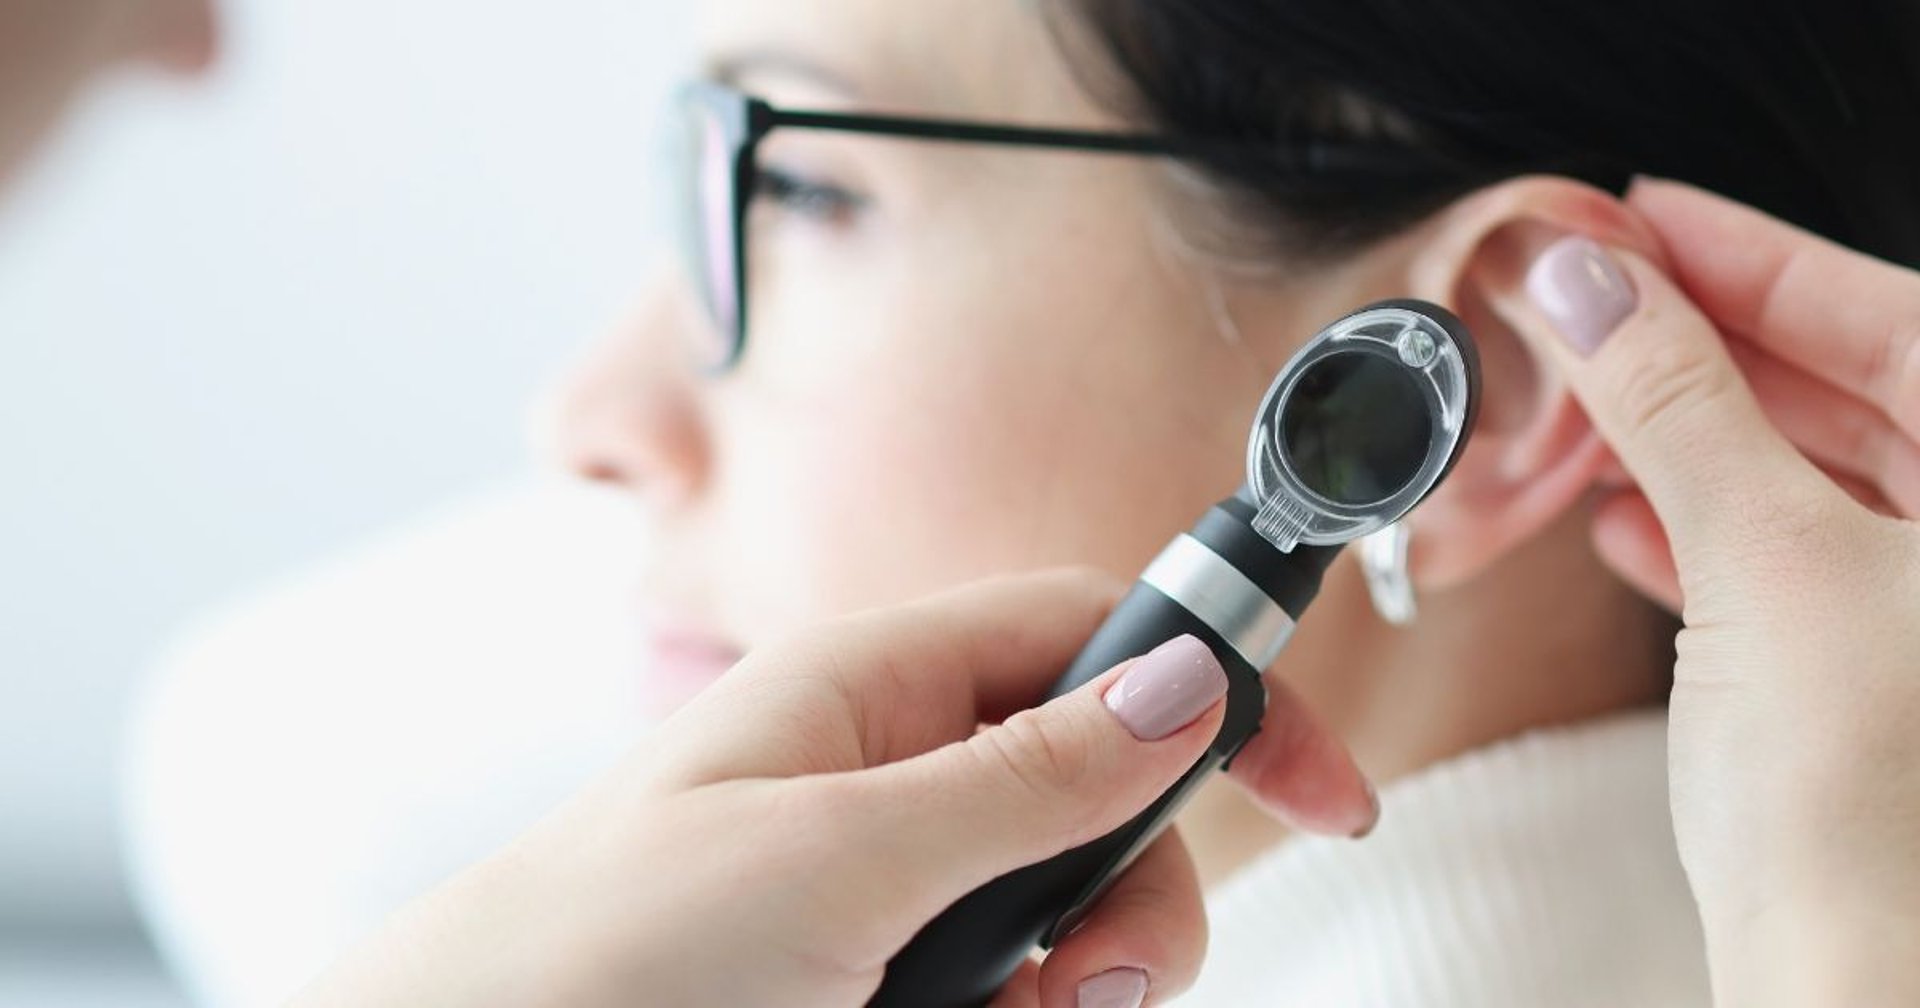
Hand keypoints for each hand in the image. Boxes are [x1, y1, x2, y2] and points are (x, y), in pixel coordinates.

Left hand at [287, 570, 1375, 1007]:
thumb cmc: (595, 953)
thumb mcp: (833, 856)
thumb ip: (1021, 776)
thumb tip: (1183, 681)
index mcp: (878, 685)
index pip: (1097, 637)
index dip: (1222, 692)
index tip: (1327, 792)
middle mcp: (894, 772)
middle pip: (1110, 798)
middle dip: (1136, 898)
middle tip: (1079, 987)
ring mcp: (890, 884)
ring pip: (1073, 918)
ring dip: (1073, 988)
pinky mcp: (880, 976)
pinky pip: (1013, 998)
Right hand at [1519, 180, 1919, 1004]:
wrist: (1852, 995)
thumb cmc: (1866, 815)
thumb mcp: (1763, 565)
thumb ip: (1676, 406)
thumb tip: (1595, 285)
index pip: (1897, 317)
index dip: (1756, 255)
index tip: (1643, 218)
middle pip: (1855, 388)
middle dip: (1709, 344)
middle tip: (1593, 299)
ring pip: (1814, 477)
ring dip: (1692, 437)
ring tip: (1586, 402)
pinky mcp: (1879, 684)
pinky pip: (1791, 563)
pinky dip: (1703, 531)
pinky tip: (1625, 519)